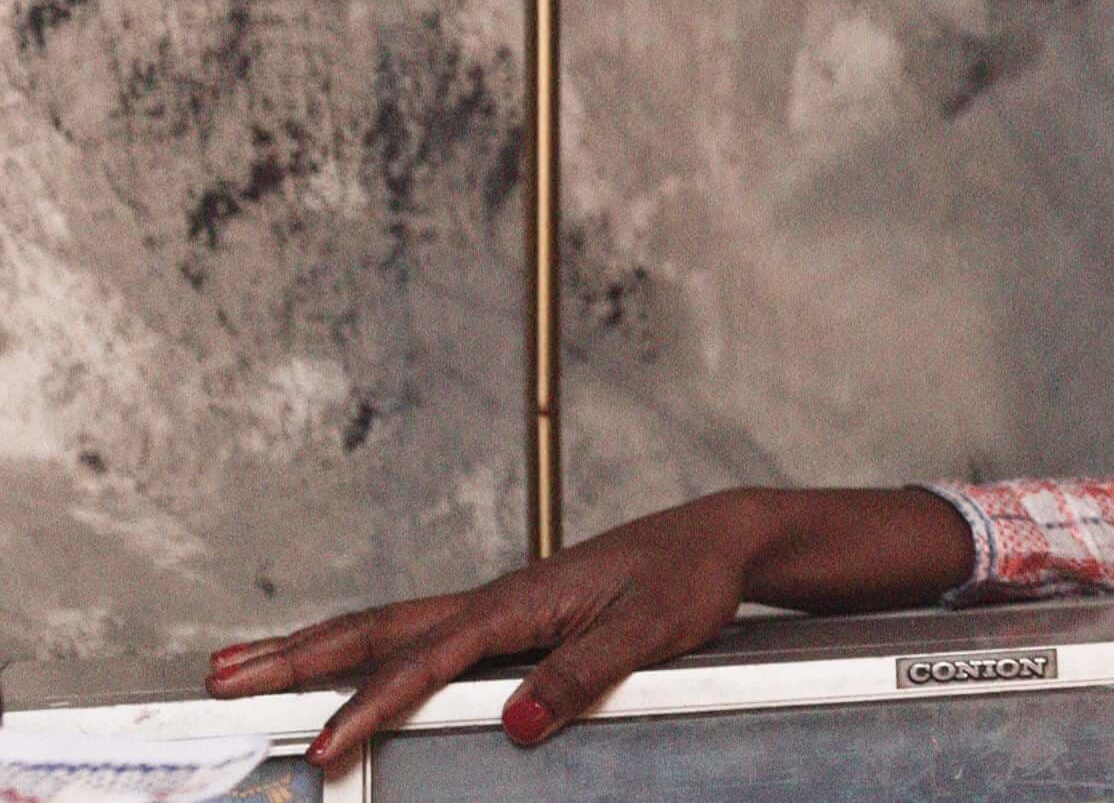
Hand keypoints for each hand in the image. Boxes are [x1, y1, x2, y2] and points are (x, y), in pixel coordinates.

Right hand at [201, 490, 775, 772]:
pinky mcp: (510, 616)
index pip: (425, 662)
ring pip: (389, 627)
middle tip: (220, 678)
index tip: (325, 746)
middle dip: (295, 656)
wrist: (719, 540)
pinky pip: (420, 634)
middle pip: (376, 629)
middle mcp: (496, 597)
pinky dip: (367, 648)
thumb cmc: (687, 578)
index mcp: (518, 600)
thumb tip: (517, 723)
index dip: (371, 707)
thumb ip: (583, 675)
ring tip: (245, 666)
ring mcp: (498, 605)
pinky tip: (346, 666)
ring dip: (315, 647)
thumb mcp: (651, 631)